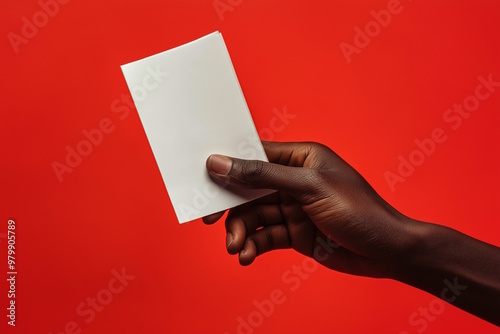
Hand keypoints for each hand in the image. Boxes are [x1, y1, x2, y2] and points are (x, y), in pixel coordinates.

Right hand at [203, 141, 417, 277]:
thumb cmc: (358, 210)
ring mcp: (293, 208)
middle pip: (249, 190)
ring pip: (254, 217)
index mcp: (300, 158)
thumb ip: (263, 176)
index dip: (229, 168)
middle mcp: (294, 181)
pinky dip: (253, 246)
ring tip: (236, 248)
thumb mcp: (308, 188)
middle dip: (231, 208)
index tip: (205, 182)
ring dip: (241, 232)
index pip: (256, 157)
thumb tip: (222, 163)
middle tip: (211, 222)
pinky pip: (265, 237)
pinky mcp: (294, 233)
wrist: (386, 252)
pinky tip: (247, 256)